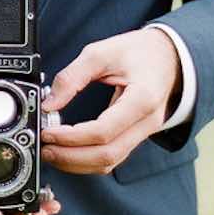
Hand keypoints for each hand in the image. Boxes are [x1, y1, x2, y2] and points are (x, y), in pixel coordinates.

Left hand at [41, 27, 180, 174]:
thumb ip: (72, 77)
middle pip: (107, 155)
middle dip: (71, 157)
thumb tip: (48, 104)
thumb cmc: (140, 51)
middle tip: (45, 149)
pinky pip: (113, 157)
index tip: (48, 132)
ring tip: (51, 152)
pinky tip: (69, 151)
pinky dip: (88, 159)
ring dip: (78, 163)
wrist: (168, 56)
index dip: (71, 137)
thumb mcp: (102, 52)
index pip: (103, 131)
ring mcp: (144, 132)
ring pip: (110, 161)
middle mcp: (147, 122)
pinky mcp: (136, 136)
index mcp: (142, 99)